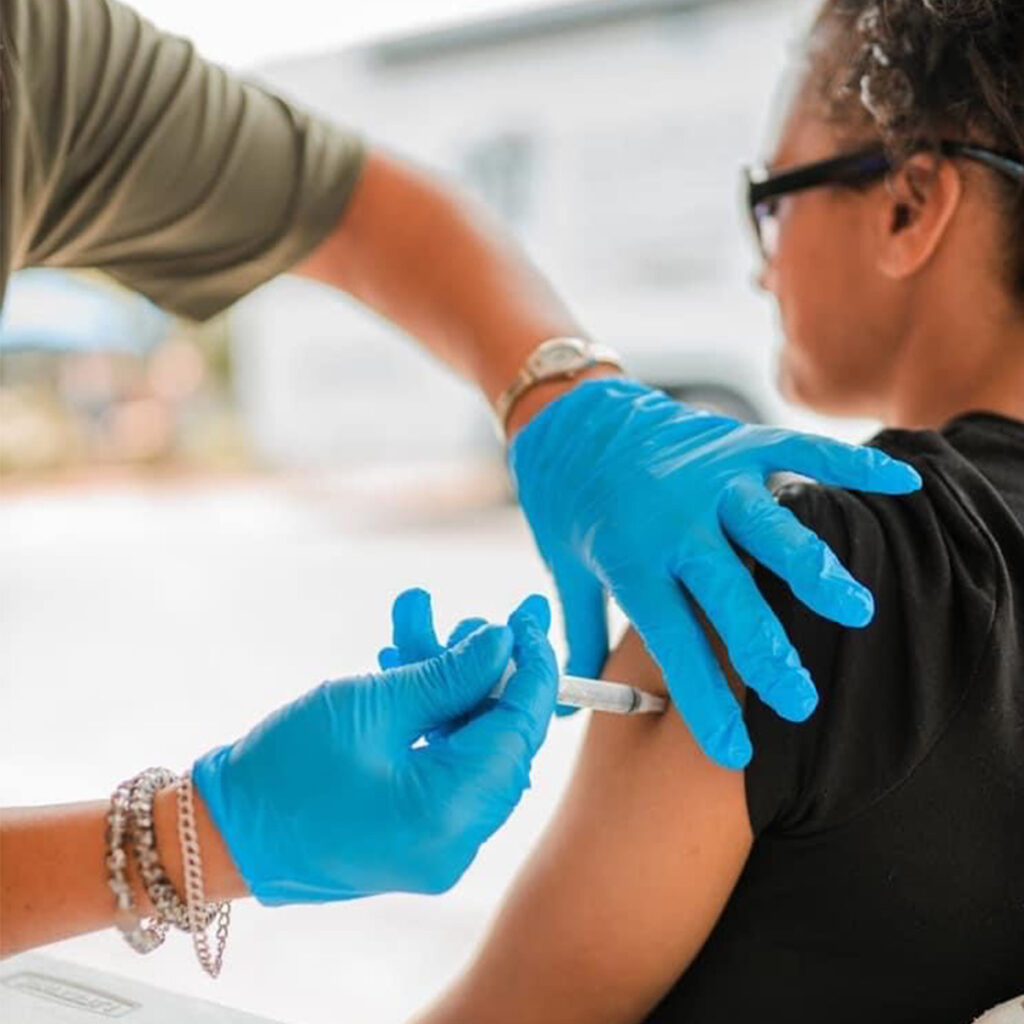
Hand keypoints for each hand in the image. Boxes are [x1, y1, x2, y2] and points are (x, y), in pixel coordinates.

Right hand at [192, 600, 557, 904]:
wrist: (221, 832)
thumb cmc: (286, 768)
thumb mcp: (374, 704)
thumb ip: (451, 674)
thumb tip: (505, 642)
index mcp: (449, 814)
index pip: (519, 730)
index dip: (530, 669)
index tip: (527, 618)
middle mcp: (457, 842)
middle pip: (500, 740)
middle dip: (487, 672)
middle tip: (480, 619)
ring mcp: (437, 845)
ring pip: (468, 747)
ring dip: (450, 688)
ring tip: (417, 626)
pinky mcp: (416, 837)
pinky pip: (443, 767)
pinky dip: (432, 720)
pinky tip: (403, 668)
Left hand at [508, 379, 921, 768]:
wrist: (574, 417)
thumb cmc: (571, 503)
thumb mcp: (566, 571)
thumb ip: (578, 640)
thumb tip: (559, 709)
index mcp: (629, 558)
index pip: (671, 641)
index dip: (704, 699)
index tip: (735, 750)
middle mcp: (673, 520)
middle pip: (727, 594)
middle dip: (766, 651)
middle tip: (801, 700)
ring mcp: (712, 478)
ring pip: (772, 528)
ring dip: (813, 571)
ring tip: (854, 610)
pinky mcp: (740, 443)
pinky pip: (803, 452)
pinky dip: (852, 467)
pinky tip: (900, 483)